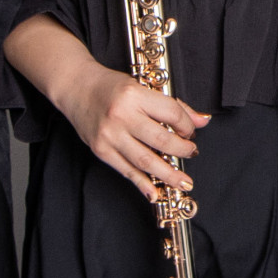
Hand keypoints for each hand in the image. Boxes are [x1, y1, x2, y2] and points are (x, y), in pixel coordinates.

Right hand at [56, 63, 208, 201]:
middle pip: (161, 140)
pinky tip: (155, 192)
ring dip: (168, 174)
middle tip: (191, 153)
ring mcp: (110, 135)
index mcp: (134, 95)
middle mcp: (122, 116)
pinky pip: (126, 171)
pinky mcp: (101, 150)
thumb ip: (172, 105)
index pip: (170, 114)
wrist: (75, 86)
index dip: (186, 126)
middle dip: (182, 151)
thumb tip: (202, 120)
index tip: (190, 132)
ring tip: (183, 181)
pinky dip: (142, 183)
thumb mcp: (141, 86)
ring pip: (146, 161)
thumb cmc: (110, 85)